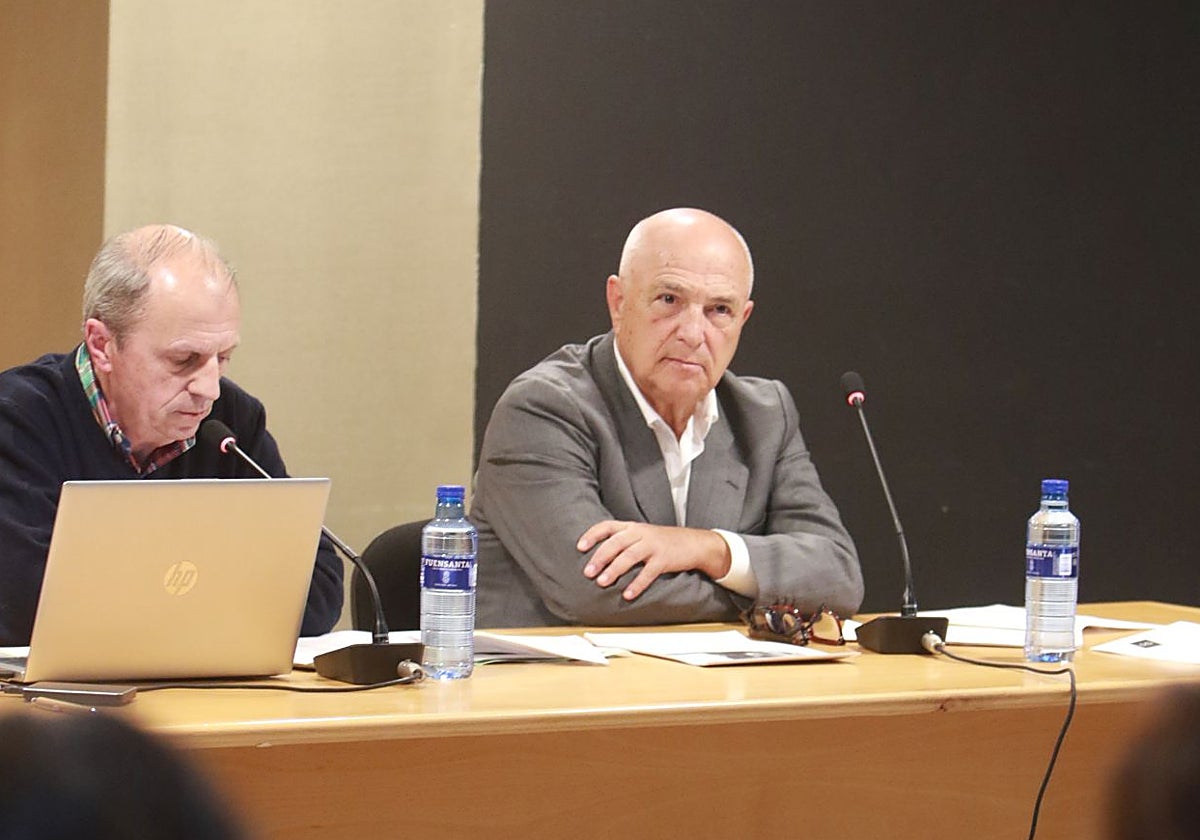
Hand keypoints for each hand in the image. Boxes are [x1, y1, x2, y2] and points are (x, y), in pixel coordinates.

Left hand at [576, 521, 731, 600]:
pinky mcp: (665, 559)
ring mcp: (653, 546)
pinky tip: (628, 594)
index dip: (592, 535)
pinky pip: (648, 573)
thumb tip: (599, 556)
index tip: (580, 547)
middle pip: (616, 543)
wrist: (695, 543)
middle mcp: (641, 533)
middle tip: (587, 572)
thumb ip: (624, 540)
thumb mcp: (643, 535)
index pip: (608, 526)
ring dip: (614, 570)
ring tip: (602, 582)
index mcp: (633, 527)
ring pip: (629, 556)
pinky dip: (637, 584)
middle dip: (600, 557)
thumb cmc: (664, 542)